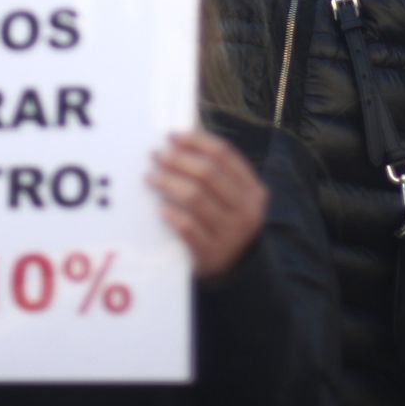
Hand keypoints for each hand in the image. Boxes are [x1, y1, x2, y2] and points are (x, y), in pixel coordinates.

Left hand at [147, 131, 268, 278]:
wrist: (236, 269)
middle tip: (156, 156)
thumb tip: (180, 141)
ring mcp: (230, 233)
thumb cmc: (226, 222)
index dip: (196, 141)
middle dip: (178, 160)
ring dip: (168, 182)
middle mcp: (246, 210)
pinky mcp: (211, 253)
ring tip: (151, 176)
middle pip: (208, 173)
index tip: (172, 136)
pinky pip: (187, 228)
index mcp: (253, 190)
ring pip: (195, 197)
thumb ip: (216, 173)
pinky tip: (159, 207)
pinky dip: (172, 214)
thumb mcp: (232, 198)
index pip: (224, 155)